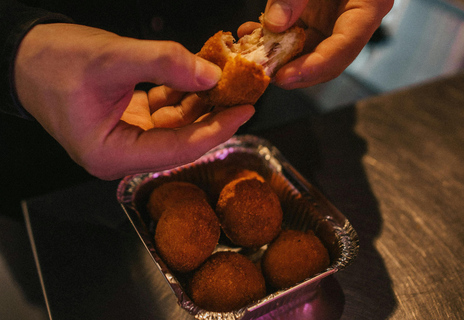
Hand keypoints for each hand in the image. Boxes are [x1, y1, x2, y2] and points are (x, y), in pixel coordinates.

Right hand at [14, 23, 254, 179]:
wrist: (25, 56)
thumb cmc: (52, 62)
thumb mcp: (111, 58)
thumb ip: (163, 63)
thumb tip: (209, 74)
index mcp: (111, 155)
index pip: (178, 149)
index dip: (216, 130)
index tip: (244, 111)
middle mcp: (122, 155)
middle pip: (181, 140)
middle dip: (212, 115)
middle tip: (242, 94)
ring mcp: (127, 140)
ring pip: (177, 125)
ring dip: (200, 102)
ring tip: (227, 82)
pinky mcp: (130, 123)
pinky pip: (166, 112)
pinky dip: (183, 94)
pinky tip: (199, 77)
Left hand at [240, 0, 392, 88]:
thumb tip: (275, 24)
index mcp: (368, 5)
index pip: (344, 48)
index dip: (314, 67)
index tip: (285, 77)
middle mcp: (352, 19)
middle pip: (326, 59)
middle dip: (294, 71)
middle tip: (264, 74)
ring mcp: (333, 20)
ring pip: (308, 52)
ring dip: (279, 57)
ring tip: (253, 54)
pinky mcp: (315, 16)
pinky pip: (296, 36)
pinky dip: (274, 39)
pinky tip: (253, 34)